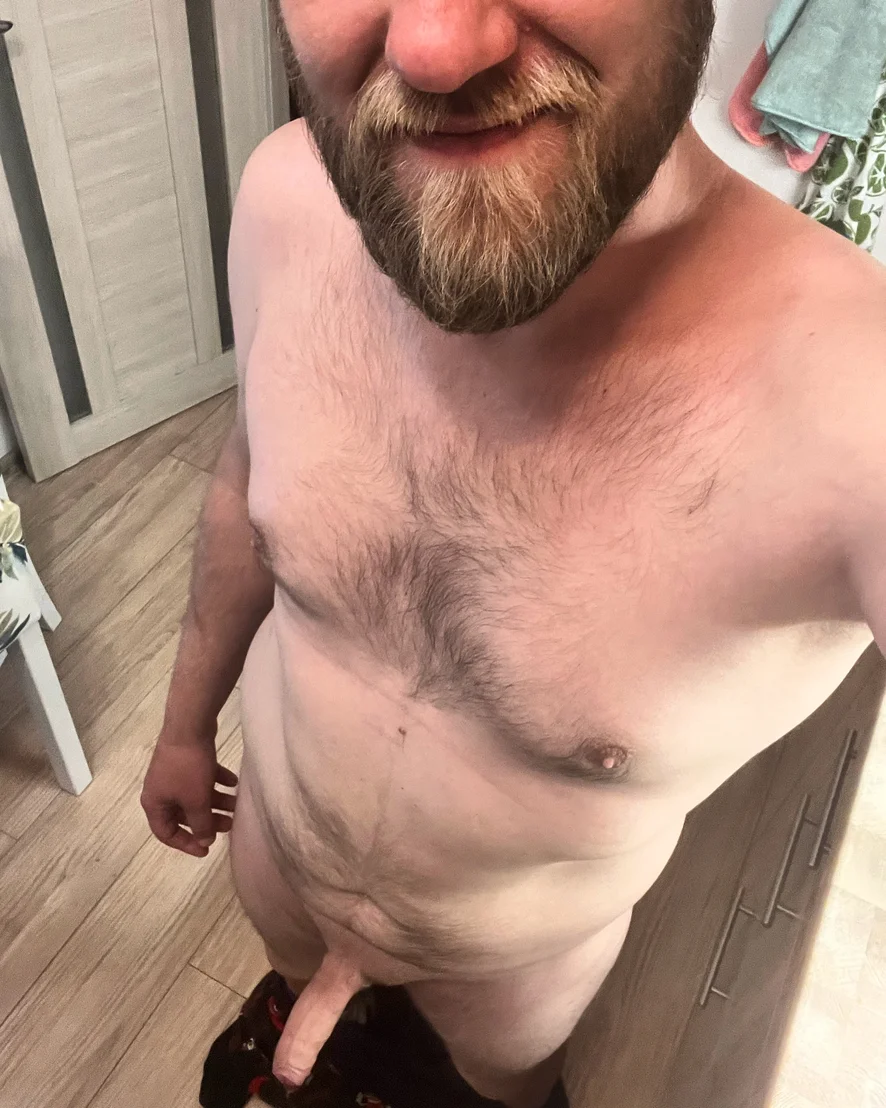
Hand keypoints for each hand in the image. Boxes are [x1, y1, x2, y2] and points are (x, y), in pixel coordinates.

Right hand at [141, 736, 238, 857]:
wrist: (189, 726)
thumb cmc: (188, 769)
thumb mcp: (196, 801)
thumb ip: (200, 824)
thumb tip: (204, 842)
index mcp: (155, 803)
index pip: (166, 833)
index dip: (186, 844)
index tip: (207, 850)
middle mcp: (161, 789)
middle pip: (184, 814)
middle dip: (207, 821)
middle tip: (229, 824)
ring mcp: (174, 773)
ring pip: (195, 795)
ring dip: (216, 801)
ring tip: (236, 804)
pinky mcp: (186, 759)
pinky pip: (201, 777)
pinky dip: (216, 781)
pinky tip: (234, 781)